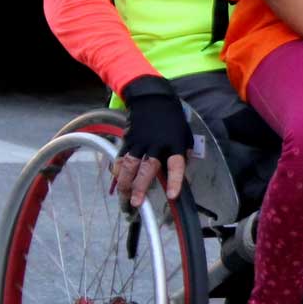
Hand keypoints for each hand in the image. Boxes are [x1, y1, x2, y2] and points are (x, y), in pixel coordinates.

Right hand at [113, 76, 189, 208]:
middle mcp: (156, 145)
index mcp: (175, 144)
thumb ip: (184, 154)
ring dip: (125, 183)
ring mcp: (140, 142)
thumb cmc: (172, 119)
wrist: (152, 99)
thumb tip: (181, 173)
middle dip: (140, 187)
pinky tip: (117, 180)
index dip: (174, 181)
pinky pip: (121, 157)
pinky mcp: (128, 140)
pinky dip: (118, 169)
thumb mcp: (185, 135)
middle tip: (136, 204)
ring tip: (124, 198)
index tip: (172, 196)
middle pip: (147, 168)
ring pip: (130, 165)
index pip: (176, 165)